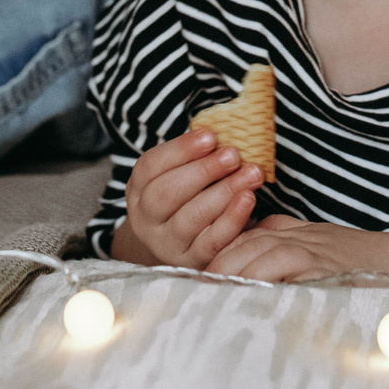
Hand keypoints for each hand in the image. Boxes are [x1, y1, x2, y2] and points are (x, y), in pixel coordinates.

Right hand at [112, 131, 263, 267]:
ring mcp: (167, 244)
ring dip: (223, 192)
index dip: (181, 149)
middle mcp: (146, 219)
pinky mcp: (192, 262)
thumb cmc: (189, 196)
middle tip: (233, 155)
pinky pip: (211, 242)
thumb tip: (225, 126)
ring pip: (190, 218)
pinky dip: (232, 219)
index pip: (150, 166)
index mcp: (138, 190)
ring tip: (250, 174)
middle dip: (203, 171)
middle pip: (167, 194)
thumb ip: (196, 154)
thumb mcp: (180, 174)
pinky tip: (249, 199)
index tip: (211, 135)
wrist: (184, 244)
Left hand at [203, 214, 388, 282]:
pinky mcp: (326, 267)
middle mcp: (299, 237)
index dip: (219, 256)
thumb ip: (287, 246)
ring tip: (211, 294)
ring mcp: (314, 250)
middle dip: (218, 265)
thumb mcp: (320, 248)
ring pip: (262, 252)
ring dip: (234, 271)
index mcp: (293, 233)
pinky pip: (288, 267)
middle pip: (246, 244)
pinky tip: (248, 294)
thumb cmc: (360, 263)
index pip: (245, 238)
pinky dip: (265, 277)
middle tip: (193, 290)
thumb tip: (251, 256)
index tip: (194, 277)